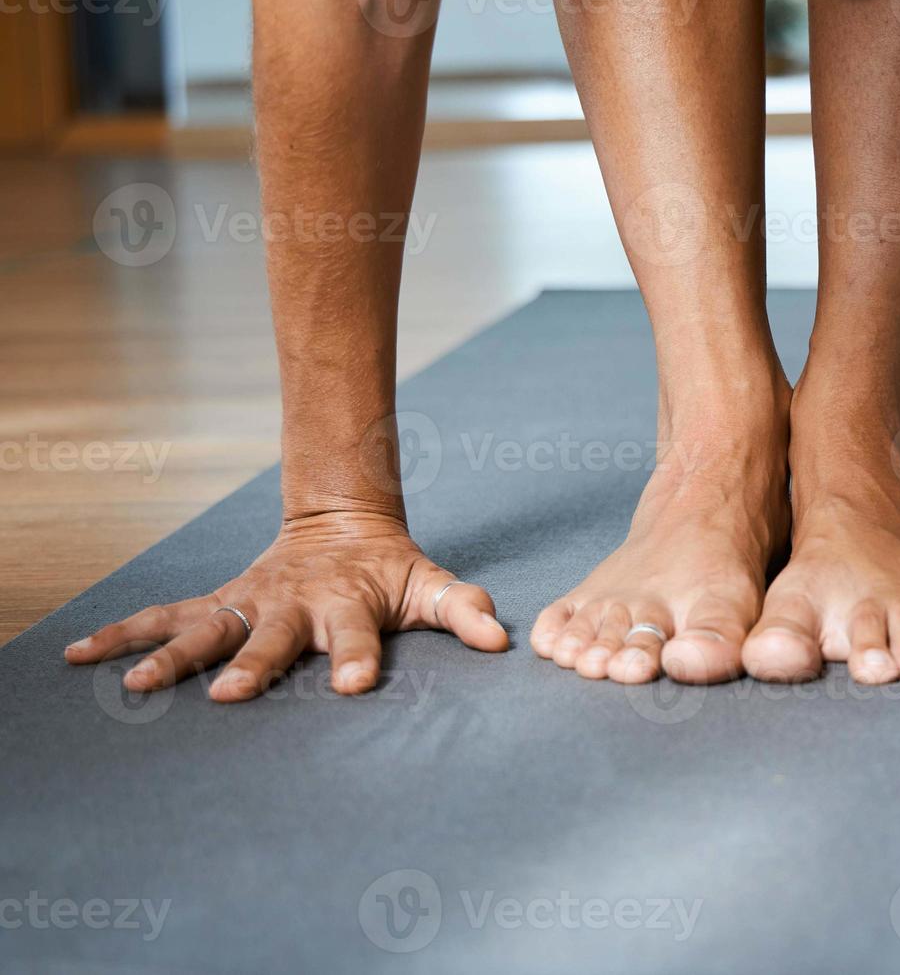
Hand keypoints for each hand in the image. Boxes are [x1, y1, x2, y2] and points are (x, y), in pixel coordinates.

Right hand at [64, 511, 507, 701]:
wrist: (343, 525)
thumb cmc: (391, 572)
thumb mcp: (431, 586)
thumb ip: (462, 610)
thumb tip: (499, 639)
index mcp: (349, 607)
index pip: (356, 637)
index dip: (357, 659)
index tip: (353, 684)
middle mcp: (293, 608)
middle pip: (271, 639)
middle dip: (254, 666)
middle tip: (233, 695)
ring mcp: (251, 604)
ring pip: (206, 629)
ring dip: (171, 657)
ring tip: (136, 688)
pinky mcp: (220, 603)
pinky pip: (167, 618)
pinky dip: (124, 634)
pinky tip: (79, 653)